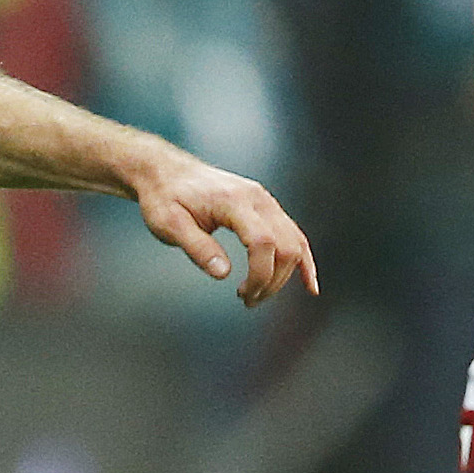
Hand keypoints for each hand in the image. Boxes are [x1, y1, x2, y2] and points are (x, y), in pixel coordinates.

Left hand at [129, 146, 316, 306]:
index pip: (262, 242)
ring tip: (256, 295)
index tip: (243, 296)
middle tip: (246, 300)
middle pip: (285, 246)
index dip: (260, 275)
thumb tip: (224, 274)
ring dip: (282, 276)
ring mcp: (265, 202)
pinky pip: (294, 235)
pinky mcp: (266, 208)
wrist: (166, 172)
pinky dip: (303, 261)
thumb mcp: (169, 225)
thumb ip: (198, 248)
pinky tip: (309, 286)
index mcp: (234, 201)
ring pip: (294, 243)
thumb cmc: (164, 198)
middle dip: (272, 281)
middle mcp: (257, 198)